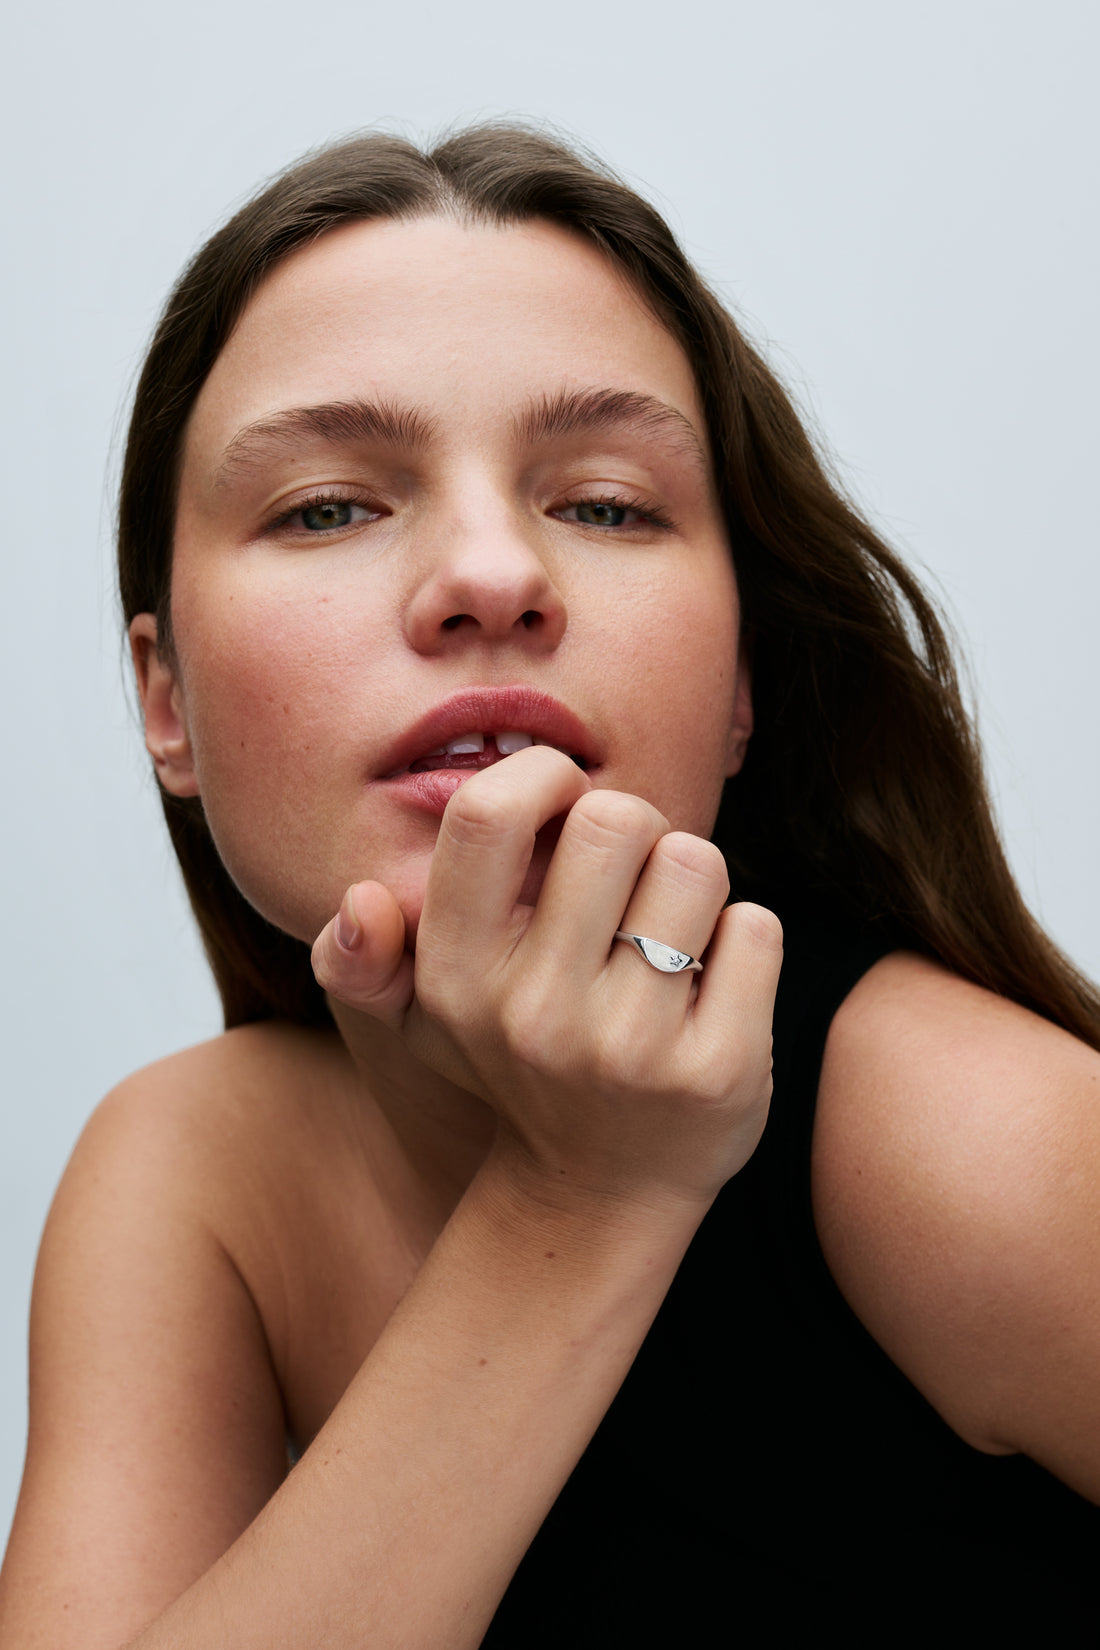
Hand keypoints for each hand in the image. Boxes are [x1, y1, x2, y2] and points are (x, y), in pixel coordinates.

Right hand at [313, 747, 781, 1212]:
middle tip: (628, 879)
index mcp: (457, 977)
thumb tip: (357, 900)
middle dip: (635, 828)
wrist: (600, 1196)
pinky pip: (755, 929)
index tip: (564, 804)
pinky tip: (709, 989)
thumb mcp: (423, 1020)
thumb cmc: (515, 1065)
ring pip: (695, 863)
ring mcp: (630, 1047)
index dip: (544, 776)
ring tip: (665, 936)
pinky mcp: (716, 1071)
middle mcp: (536, 1014)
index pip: (490, 814)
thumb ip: (363, 960)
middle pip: (614, 818)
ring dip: (691, 883)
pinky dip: (742, 941)